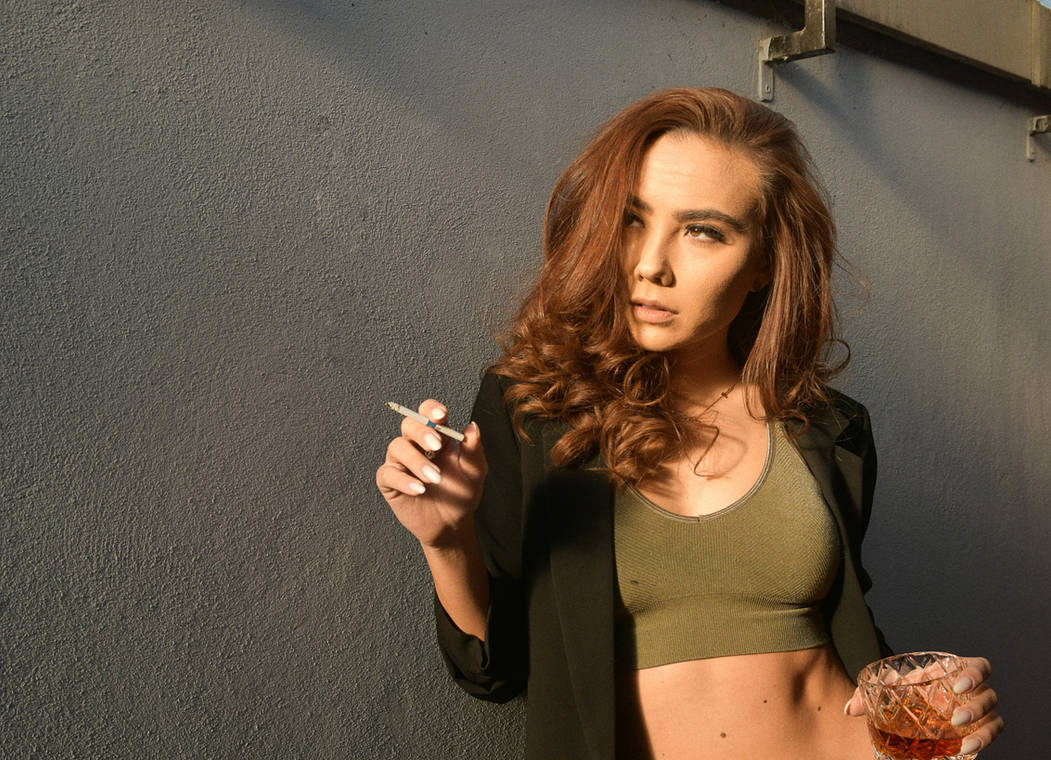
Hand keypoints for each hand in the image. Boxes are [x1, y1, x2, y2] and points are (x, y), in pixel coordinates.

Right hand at [375, 399, 487, 547]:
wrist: (452, 523)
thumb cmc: (462, 493)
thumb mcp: (475, 472)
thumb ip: (474, 450)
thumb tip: (472, 426)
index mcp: (438, 437)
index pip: (428, 413)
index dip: (430, 409)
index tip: (440, 415)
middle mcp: (416, 445)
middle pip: (409, 424)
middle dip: (422, 432)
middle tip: (436, 446)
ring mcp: (401, 462)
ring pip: (397, 447)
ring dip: (416, 461)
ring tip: (434, 478)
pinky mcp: (390, 481)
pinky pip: (388, 474)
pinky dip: (404, 480)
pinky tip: (419, 490)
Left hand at [844, 656, 1002, 754]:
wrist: (910, 714)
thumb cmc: (903, 693)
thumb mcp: (889, 688)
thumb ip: (869, 693)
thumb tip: (849, 710)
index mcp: (954, 672)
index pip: (980, 667)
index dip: (976, 673)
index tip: (957, 686)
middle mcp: (971, 693)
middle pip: (989, 695)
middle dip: (977, 706)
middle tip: (955, 718)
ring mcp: (977, 715)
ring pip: (995, 719)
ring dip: (984, 730)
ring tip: (963, 740)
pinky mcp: (977, 733)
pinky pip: (989, 736)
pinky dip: (981, 742)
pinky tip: (964, 749)